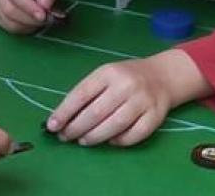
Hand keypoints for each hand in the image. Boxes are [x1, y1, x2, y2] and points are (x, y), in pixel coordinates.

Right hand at [0, 0, 63, 33]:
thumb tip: (45, 6)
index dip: (29, 7)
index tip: (44, 16)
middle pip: (9, 10)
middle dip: (30, 19)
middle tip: (48, 20)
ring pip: (9, 22)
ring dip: (28, 26)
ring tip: (42, 20)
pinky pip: (9, 27)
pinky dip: (24, 29)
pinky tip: (34, 23)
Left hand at [44, 50, 212, 146]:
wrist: (162, 76)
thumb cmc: (125, 77)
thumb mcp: (104, 76)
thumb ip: (86, 93)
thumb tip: (62, 118)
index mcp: (108, 73)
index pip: (81, 94)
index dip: (64, 112)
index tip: (52, 125)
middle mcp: (126, 85)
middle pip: (96, 112)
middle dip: (76, 128)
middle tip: (65, 137)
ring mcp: (142, 101)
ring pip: (114, 125)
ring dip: (94, 137)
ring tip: (83, 141)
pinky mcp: (156, 116)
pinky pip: (135, 134)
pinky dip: (119, 141)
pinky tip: (109, 141)